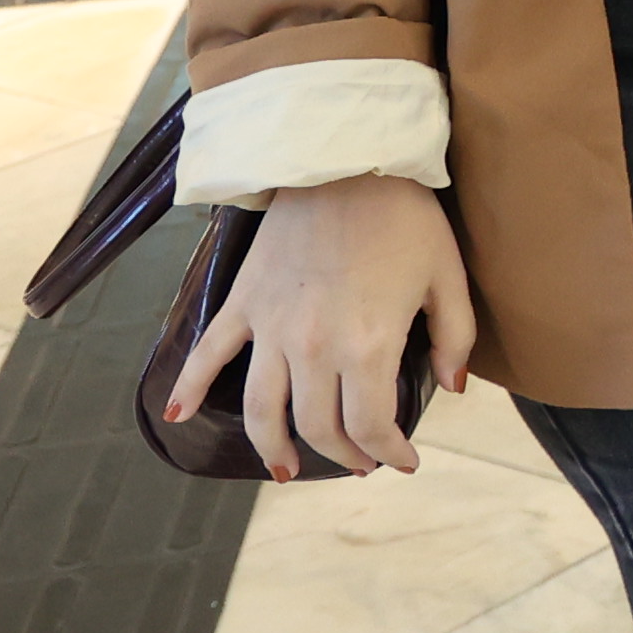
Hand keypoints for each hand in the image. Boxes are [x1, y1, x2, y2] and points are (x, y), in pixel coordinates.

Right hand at [170, 173, 471, 478]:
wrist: (347, 161)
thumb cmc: (406, 218)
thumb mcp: (448, 277)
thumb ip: (455, 339)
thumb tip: (451, 388)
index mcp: (366, 346)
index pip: (369, 425)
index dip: (389, 452)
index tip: (405, 461)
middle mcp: (311, 348)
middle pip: (316, 426)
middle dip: (342, 454)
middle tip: (362, 462)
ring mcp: (270, 328)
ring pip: (261, 410)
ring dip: (273, 447)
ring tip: (287, 470)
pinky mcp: (242, 303)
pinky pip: (208, 354)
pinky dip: (189, 389)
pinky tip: (178, 416)